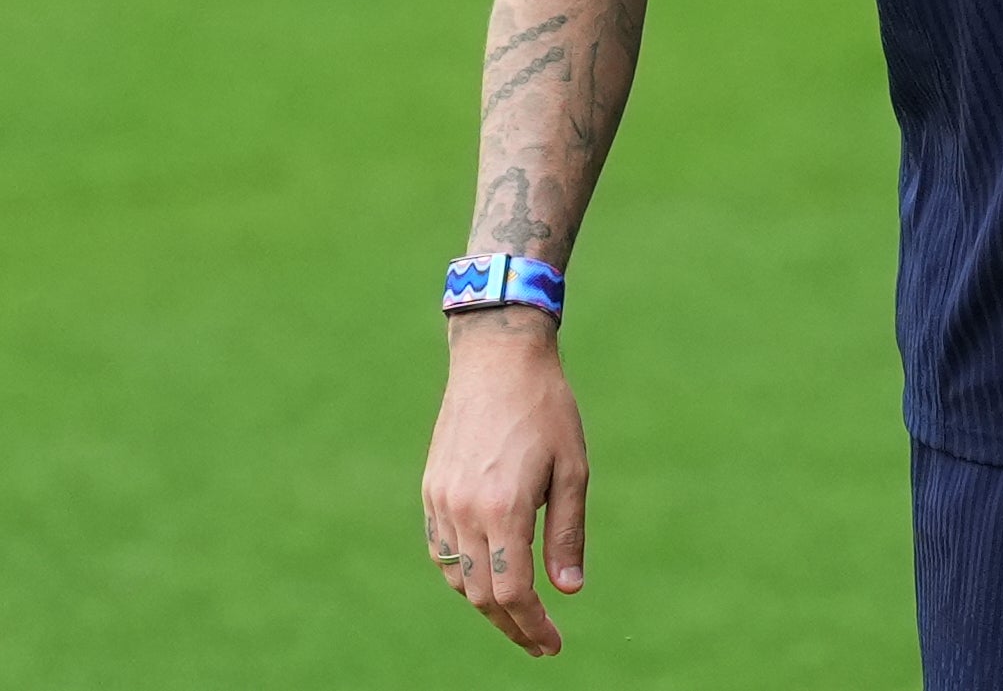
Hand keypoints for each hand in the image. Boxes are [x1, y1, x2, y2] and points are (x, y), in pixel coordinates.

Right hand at [423, 315, 591, 655]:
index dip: (532, 626)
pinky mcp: (431, 490)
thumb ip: (567, 533)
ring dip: (485, 602)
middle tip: (540, 640)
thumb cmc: (546, 409)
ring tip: (519, 611)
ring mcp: (441, 501)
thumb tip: (568, 591)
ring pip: (456, 577)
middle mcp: (465, 511)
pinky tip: (486, 574)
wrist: (497, 358)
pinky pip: (441, 550)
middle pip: (481, 595)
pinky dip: (461, 573)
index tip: (553, 645)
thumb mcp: (572, 469)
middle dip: (511, 625)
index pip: (512, 592)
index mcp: (504, 509)